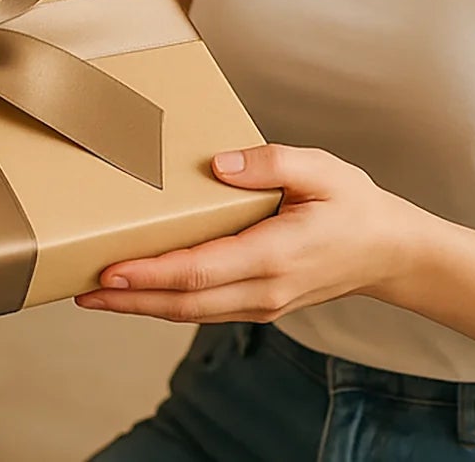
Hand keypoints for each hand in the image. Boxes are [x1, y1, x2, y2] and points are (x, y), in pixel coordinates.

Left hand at [74, 145, 427, 324]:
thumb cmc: (353, 204)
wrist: (391, 253)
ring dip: (142, 305)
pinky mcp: (260, 304)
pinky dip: (167, 303)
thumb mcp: (321, 169)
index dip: (151, 273)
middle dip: (130, 298)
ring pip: (191, 311)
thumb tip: (218, 165)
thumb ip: (270, 163)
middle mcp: (264, 289)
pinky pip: (205, 308)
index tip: (110, 269)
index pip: (199, 269)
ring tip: (97, 294)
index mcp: (275, 254)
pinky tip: (141, 292)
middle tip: (82, 289)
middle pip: (185, 301)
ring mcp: (262, 303)